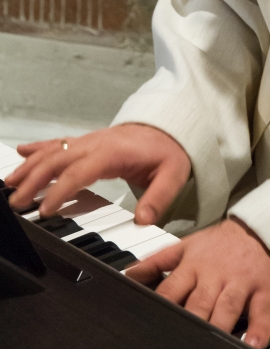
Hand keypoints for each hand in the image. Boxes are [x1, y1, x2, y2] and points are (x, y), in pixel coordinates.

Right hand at [5, 124, 190, 224]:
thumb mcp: (174, 174)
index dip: (61, 189)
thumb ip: (159, 197)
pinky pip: (58, 143)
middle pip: (58, 159)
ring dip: (30, 166)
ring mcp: (89, 141)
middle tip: (17, 202)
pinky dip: (38, 148)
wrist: (169, 129)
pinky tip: (21, 153)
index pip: (80, 171)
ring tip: (9, 184)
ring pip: (53, 150)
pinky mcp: (86, 142)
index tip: (45, 209)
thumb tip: (143, 219)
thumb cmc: (168, 152)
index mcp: (114, 152)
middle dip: (34, 180)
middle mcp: (96, 143)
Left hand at [126, 218, 269, 348]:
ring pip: (227, 308)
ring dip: (219, 327)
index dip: (159, 309)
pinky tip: (254, 343)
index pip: (171, 290)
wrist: (264, 227)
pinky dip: (259, 329)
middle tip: (177, 348)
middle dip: (189, 323)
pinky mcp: (265, 290)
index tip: (148, 332)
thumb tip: (128, 275)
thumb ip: (158, 262)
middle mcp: (216, 276)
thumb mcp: (188, 245)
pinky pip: (262, 312)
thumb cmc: (223, 243)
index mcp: (194, 266)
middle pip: (198, 303)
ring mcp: (241, 283)